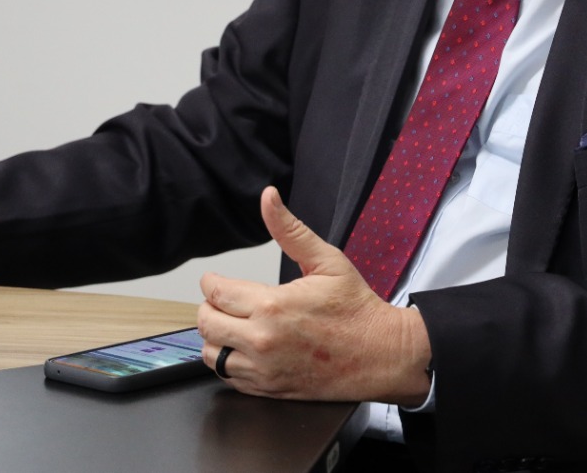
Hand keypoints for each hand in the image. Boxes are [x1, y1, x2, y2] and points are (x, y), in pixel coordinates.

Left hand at [196, 187, 431, 404]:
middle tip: (224, 301)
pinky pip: (229, 378)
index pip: (215, 293)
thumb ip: (290, 230)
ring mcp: (264, 370)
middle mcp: (262, 341)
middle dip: (210, 307)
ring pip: (212, 354)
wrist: (381, 355)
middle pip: (206, 324)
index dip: (211, 282)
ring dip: (216, 338)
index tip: (216, 280)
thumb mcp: (327, 260)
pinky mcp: (270, 389)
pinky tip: (246, 348)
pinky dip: (230, 362)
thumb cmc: (356, 308)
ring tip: (233, 325)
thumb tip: (268, 197)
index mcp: (272, 306)